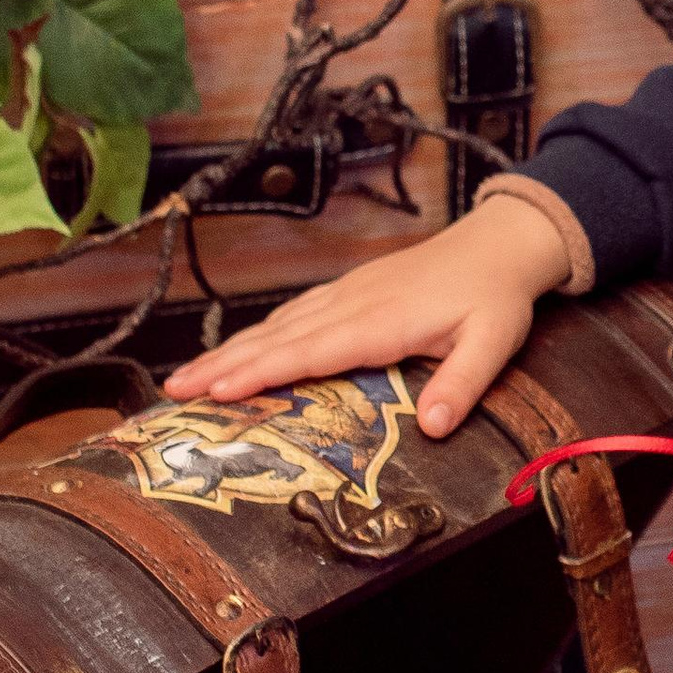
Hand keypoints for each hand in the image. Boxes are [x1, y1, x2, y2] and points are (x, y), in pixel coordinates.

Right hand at [169, 197, 571, 437]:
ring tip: (185, 379)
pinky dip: (257, 336)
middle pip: (276, 339)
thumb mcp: (493, 342)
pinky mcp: (348, 293)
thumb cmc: (495, 296)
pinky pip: (293, 316)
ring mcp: (346, 296)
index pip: (310, 352)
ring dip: (229, 352)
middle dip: (222, 366)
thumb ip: (463, 384)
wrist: (498, 245)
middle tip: (174, 393)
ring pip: (277, 327)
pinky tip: (237, 351)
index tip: (219, 391)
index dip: (263, 372)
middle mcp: (352, 306)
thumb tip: (432, 426)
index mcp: (380, 322)